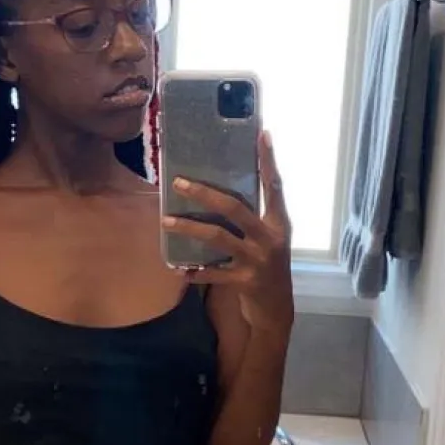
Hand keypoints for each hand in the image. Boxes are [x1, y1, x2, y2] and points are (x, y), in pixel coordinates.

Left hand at [162, 131, 293, 333]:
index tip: (262, 134)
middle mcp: (270, 237)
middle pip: (234, 207)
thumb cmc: (269, 267)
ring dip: (189, 228)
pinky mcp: (245, 281)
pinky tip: (179, 269)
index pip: (274, 185)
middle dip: (204, 194)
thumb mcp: (270, 239)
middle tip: (178, 182)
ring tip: (165, 221)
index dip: (269, 160)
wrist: (277, 309)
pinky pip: (213, 273)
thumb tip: (222, 192)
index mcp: (279, 223)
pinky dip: (195, 271)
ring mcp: (258, 260)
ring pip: (218, 237)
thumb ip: (255, 218)